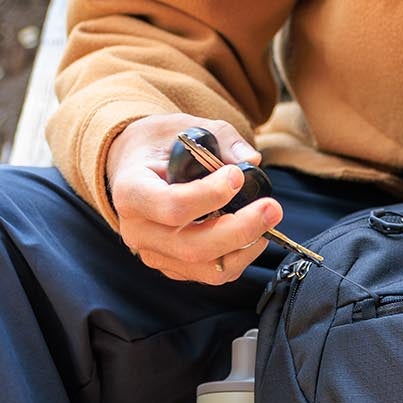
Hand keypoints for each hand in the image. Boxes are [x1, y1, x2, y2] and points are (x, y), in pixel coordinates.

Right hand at [103, 113, 283, 284]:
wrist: (136, 168)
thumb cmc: (158, 146)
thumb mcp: (183, 128)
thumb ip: (220, 139)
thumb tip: (251, 161)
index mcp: (130, 191)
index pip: (172, 206)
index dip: (209, 195)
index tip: (237, 176)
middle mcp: (137, 230)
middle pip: (193, 246)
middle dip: (239, 229)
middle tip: (271, 208)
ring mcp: (154, 254)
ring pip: (206, 267)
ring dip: (245, 246)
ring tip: (268, 220)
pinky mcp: (173, 267)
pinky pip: (212, 274)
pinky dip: (239, 257)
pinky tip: (254, 235)